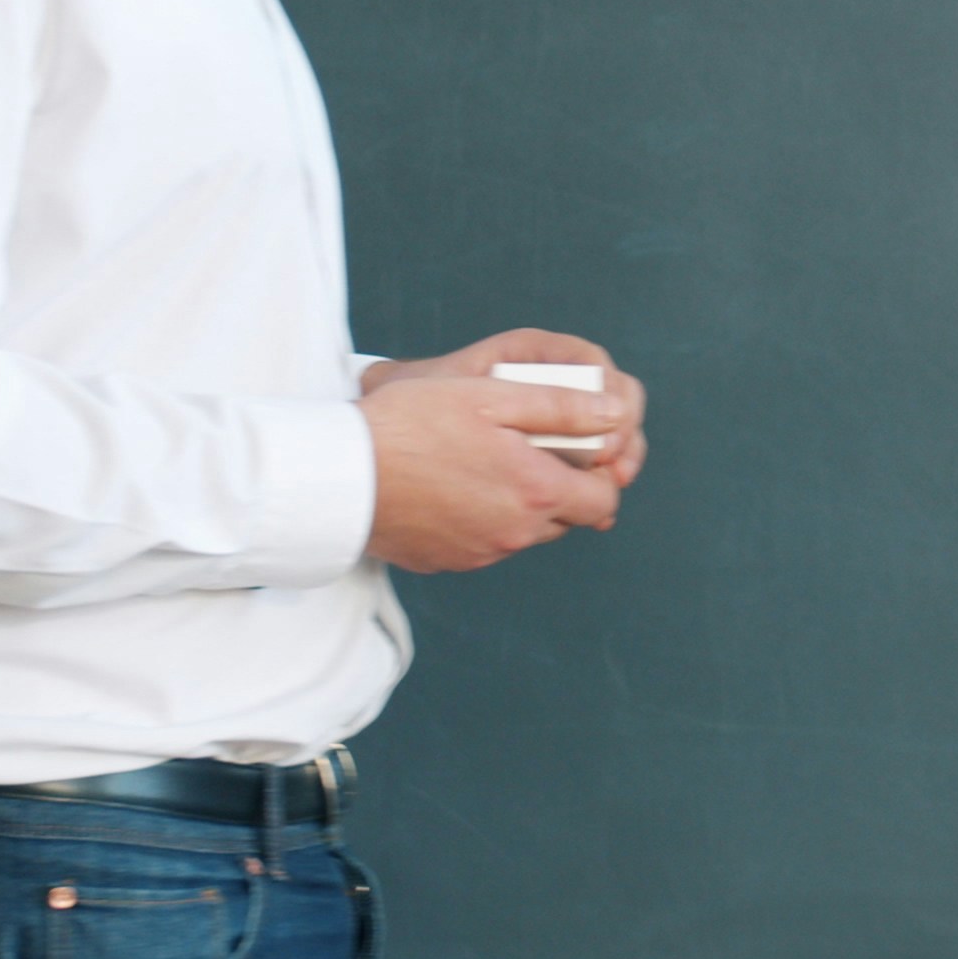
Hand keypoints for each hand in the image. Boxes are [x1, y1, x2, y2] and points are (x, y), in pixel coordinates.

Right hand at [358, 329, 648, 572]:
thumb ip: (561, 408)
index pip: (603, 500)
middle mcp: (514, 534)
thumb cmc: (412, 424)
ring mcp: (480, 554)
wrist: (340, 475)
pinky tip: (453, 486)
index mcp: (535, 492)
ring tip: (486, 462)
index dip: (600, 473)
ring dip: (522, 504)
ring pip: (525, 533)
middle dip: (562, 488)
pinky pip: (485, 544)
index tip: (577, 447)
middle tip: (529, 448)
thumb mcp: (492, 397)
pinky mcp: (447, 562)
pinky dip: (483, 519)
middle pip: (566, 519)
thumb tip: (617, 417)